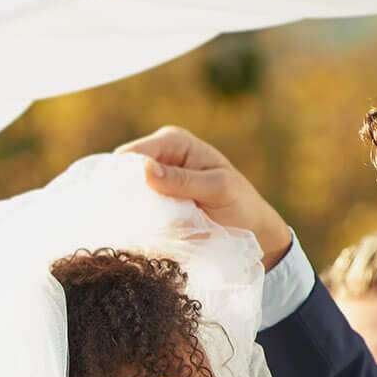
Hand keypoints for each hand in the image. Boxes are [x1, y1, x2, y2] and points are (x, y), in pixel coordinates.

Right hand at [118, 126, 294, 269]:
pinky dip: (141, 224)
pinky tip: (148, 234)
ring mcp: (154, 185)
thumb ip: (183, 180)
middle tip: (138, 219)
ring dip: (133, 213)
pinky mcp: (155, 207)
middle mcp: (159, 158)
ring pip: (127, 197)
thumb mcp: (217, 189)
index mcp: (173, 142)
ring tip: (146, 229)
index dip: (125, 175)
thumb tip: (145, 170)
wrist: (251, 231)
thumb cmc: (240, 203)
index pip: (135, 153)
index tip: (126, 201)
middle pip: (124, 174)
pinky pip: (137, 215)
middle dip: (127, 195)